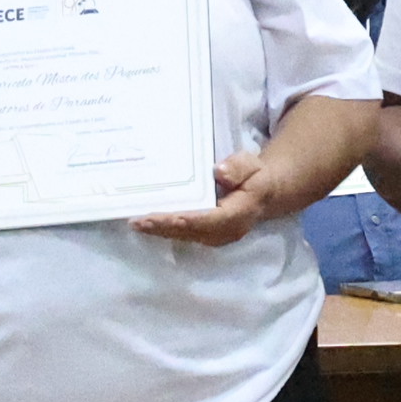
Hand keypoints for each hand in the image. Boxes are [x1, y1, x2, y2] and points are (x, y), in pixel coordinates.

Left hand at [128, 149, 285, 251]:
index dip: (191, 220)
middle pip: (192, 231)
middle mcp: (227, 230)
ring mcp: (216, 237)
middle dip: (165, 227)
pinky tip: (146, 224)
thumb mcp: (252, 164)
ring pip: (185, 235)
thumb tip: (219, 172)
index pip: (213, 219)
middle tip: (138, 221)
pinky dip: (164, 230)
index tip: (171, 218)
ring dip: (160, 231)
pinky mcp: (206, 236)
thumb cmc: (255, 176)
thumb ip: (238, 167)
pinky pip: (183, 234)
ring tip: (136, 223)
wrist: (263, 194)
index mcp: (240, 213)